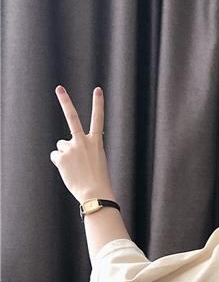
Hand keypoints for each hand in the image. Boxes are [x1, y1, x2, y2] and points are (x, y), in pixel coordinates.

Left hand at [51, 85, 114, 208]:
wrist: (94, 193)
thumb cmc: (98, 179)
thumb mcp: (96, 159)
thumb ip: (82, 148)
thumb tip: (63, 146)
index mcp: (96, 141)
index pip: (98, 118)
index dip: (98, 103)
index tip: (98, 89)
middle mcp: (83, 141)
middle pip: (72, 117)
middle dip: (65, 101)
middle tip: (59, 88)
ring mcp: (71, 148)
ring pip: (62, 145)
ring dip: (65, 154)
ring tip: (74, 167)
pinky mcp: (61, 158)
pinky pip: (56, 156)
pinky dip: (59, 163)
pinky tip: (67, 170)